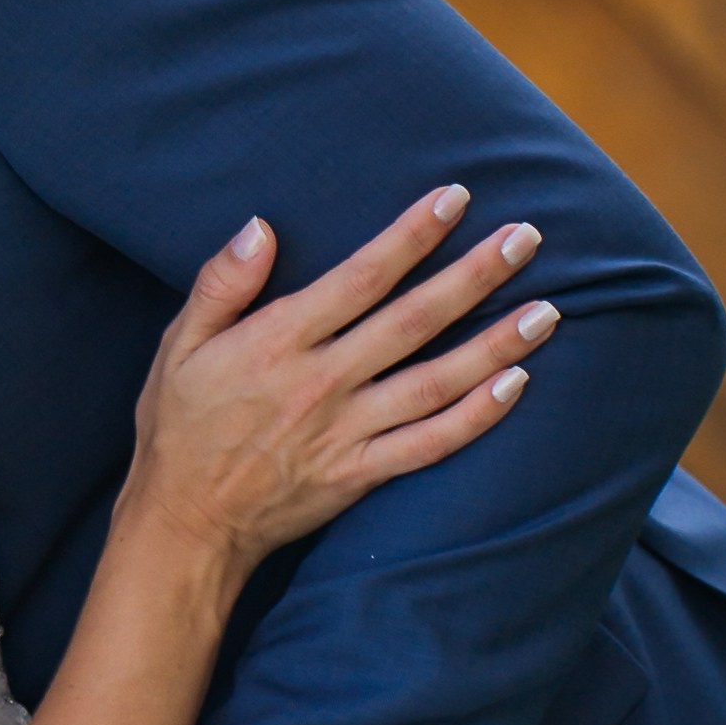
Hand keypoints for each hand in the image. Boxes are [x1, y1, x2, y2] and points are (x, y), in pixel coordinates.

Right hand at [126, 186, 558, 585]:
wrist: (182, 526)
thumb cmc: (179, 430)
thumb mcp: (179, 347)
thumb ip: (220, 285)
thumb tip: (260, 228)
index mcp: (279, 342)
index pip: (361, 277)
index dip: (412, 235)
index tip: (457, 198)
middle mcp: (323, 383)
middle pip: (415, 320)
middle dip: (476, 275)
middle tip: (528, 238)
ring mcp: (347, 432)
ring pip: (437, 381)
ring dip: (496, 344)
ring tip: (546, 311)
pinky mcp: (361, 474)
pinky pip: (431, 444)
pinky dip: (476, 416)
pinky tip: (515, 384)